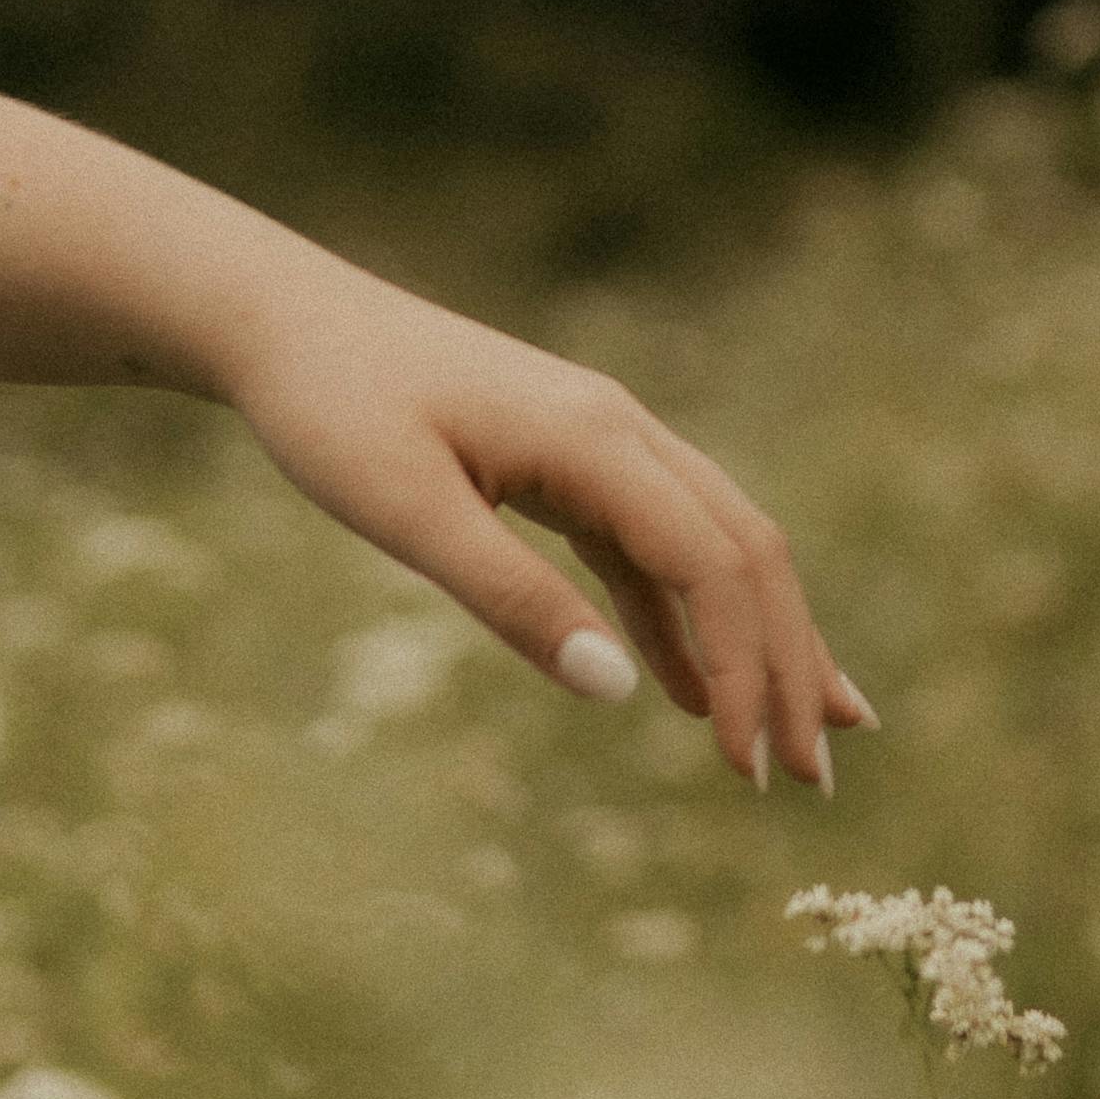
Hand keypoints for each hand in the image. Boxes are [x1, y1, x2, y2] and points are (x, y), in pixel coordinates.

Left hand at [228, 247, 871, 788]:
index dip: (747, 669)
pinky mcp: (571, 463)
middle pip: (748, 553)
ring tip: (797, 739)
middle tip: (814, 778)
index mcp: (595, 440)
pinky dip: (685, 620)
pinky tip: (689, 692)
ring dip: (759, 642)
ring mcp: (603, 444)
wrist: (284, 320)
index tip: (750, 769)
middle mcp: (623, 432)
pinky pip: (653, 548)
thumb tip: (617, 691)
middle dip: (792, 664)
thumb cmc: (331, 408)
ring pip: (717, 548)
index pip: (715, 565)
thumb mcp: (406, 512)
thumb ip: (511, 599)